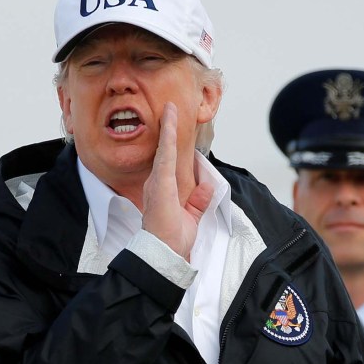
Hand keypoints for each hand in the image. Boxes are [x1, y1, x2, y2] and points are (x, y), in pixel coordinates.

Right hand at [142, 102, 213, 259]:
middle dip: (167, 130)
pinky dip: (168, 137)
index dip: (170, 144)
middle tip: (169, 110)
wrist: (165, 254)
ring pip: (164, 149)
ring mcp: (157, 182)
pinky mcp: (160, 183)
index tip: (172, 126)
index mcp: (162, 191)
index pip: (168, 162)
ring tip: (169, 109)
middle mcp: (156, 183)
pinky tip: (169, 121)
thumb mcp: (191, 217)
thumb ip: (198, 201)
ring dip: (167, 127)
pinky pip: (165, 155)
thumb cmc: (173, 240)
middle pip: (164, 151)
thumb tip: (207, 186)